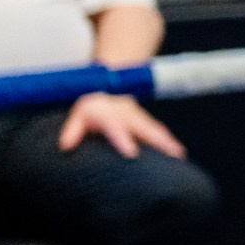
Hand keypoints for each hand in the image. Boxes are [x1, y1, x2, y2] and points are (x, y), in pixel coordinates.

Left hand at [59, 92, 185, 159]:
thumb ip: (72, 129)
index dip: (124, 139)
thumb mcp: (78, 114)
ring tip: (179, 156)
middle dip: (159, 141)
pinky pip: (159, 131)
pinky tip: (177, 153)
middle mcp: (129, 114)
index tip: (132, 153)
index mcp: (110, 114)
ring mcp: (140, 117)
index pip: (116, 127)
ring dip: (168, 142)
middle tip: (172, 154)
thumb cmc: (92, 107)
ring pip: (156, 129)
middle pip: (146, 127)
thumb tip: (65, 146)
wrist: (106, 88)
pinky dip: (169, 141)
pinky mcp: (146, 122)